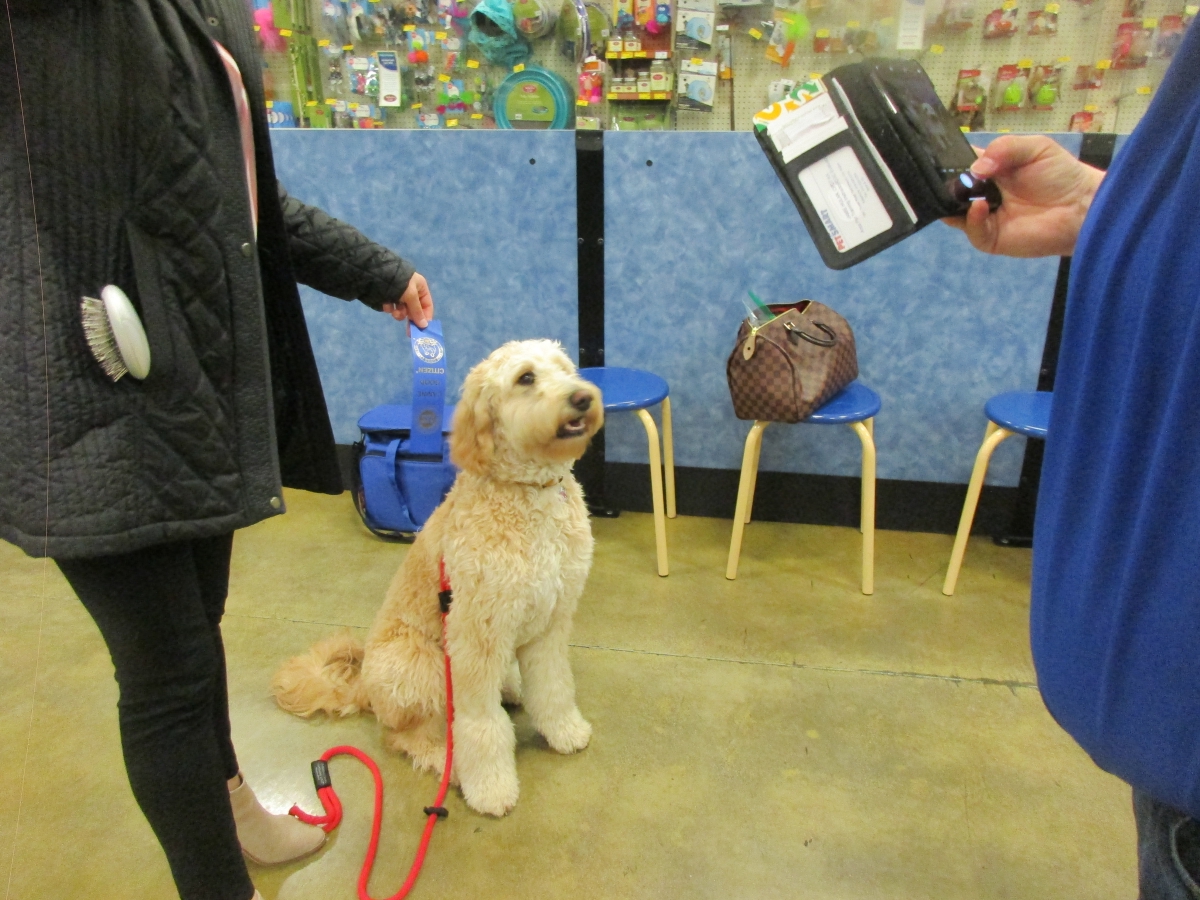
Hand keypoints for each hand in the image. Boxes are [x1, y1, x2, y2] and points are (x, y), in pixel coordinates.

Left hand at [382, 272, 433, 327]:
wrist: (377, 274)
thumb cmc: (399, 283)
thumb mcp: (411, 296)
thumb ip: (417, 312)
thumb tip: (424, 326)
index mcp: (420, 287)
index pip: (427, 305)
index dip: (426, 317)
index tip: (422, 329)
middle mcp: (411, 291)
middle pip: (414, 310)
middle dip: (410, 318)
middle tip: (409, 332)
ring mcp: (399, 295)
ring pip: (403, 310)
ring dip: (399, 313)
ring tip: (394, 313)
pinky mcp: (389, 297)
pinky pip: (392, 307)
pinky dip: (390, 308)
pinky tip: (386, 304)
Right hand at [943, 135, 1105, 257]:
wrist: (1082, 205)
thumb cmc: (1061, 174)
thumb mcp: (1035, 148)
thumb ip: (1004, 148)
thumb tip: (975, 168)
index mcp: (990, 170)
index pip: (960, 165)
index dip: (948, 162)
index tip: (936, 158)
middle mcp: (983, 194)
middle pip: (953, 191)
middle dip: (946, 185)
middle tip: (943, 178)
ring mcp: (986, 218)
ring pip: (956, 214)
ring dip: (953, 204)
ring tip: (959, 193)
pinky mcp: (992, 238)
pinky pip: (973, 232)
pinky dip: (972, 220)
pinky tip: (981, 207)